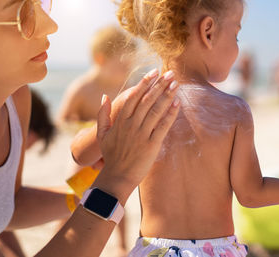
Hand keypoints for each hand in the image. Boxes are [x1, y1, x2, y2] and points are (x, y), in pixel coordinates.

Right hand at [92, 69, 179, 203]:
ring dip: (167, 95)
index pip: (133, 96)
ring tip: (175, 83)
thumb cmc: (111, 155)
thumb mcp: (101, 134)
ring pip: (156, 110)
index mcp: (120, 120)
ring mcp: (142, 134)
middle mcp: (131, 125)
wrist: (117, 177)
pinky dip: (170, 114)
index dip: (145, 82)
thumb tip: (104, 96)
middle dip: (159, 84)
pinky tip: (177, 103)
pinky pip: (163, 126)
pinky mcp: (152, 145)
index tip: (154, 72)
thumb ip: (102, 114)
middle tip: (169, 73)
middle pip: (147, 100)